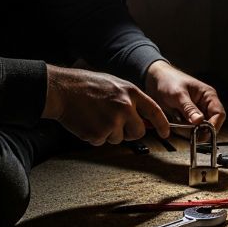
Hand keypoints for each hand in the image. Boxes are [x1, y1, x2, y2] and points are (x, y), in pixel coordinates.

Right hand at [42, 64, 170, 145]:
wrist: (61, 90)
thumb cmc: (85, 85)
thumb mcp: (114, 84)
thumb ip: (130, 99)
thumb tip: (142, 116)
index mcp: (131, 93)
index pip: (155, 111)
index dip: (162, 124)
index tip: (166, 133)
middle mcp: (125, 107)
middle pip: (139, 132)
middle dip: (130, 133)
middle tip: (115, 125)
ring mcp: (113, 122)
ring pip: (119, 139)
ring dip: (108, 133)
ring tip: (95, 117)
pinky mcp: (99, 134)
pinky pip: (102, 142)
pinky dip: (94, 136)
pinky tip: (87, 122)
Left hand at [144, 60, 225, 131]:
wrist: (155, 79)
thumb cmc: (168, 80)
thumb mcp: (178, 94)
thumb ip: (189, 108)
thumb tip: (199, 121)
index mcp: (208, 96)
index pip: (219, 114)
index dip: (214, 125)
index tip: (204, 133)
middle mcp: (205, 105)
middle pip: (210, 125)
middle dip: (199, 130)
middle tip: (186, 129)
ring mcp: (197, 112)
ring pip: (199, 130)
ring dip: (188, 130)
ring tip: (176, 120)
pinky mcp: (188, 118)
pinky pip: (189, 130)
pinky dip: (182, 129)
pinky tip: (175, 121)